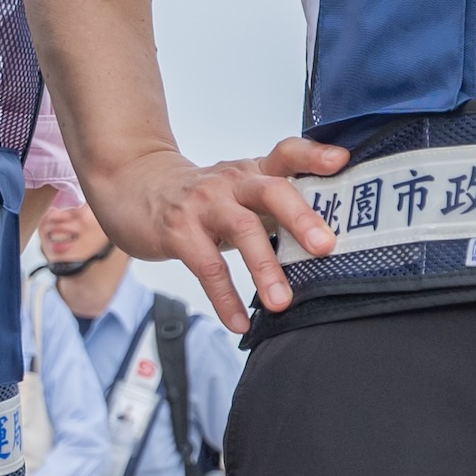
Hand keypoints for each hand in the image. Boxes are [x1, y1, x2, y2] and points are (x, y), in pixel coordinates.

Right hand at [90, 133, 351, 330]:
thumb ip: (279, 205)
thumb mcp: (239, 190)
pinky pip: (207, 267)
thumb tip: (330, 242)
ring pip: (241, 230)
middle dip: (301, 217)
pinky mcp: (178, 231)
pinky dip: (225, 298)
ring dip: (264, 267)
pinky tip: (239, 322)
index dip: (315, 155)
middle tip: (325, 246)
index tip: (343, 163)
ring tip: (281, 302)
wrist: (132, 185)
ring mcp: (204, 205)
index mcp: (253, 172)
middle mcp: (232, 182)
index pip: (287, 153)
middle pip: (272, 191)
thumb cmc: (200, 197)